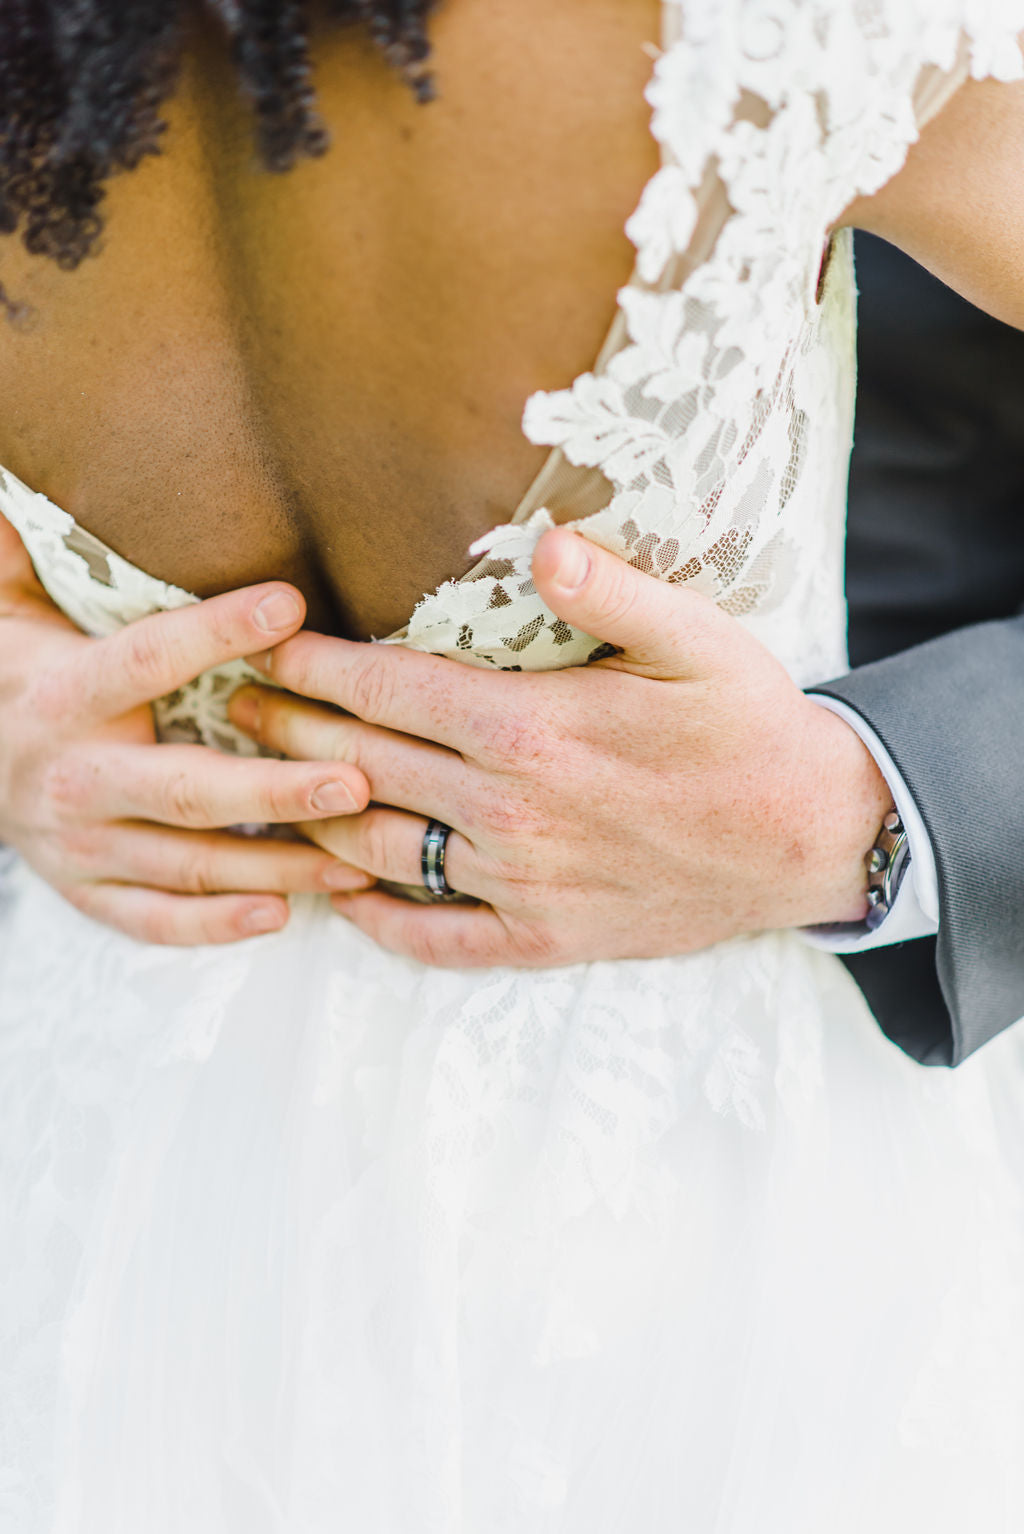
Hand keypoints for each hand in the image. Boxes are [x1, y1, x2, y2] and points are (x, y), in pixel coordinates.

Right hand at [0, 517, 370, 944]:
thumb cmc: (22, 672)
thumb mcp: (12, 606)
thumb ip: (27, 554)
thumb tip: (26, 478)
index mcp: (64, 693)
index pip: (148, 659)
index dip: (217, 631)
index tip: (292, 605)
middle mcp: (72, 775)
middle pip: (186, 789)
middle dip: (275, 790)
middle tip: (356, 783)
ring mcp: (79, 844)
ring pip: (188, 864)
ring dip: (276, 869)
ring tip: (356, 862)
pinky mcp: (86, 892)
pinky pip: (154, 920)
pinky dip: (213, 926)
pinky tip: (279, 916)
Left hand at [228, 526, 891, 968]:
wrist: (809, 839)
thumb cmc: (750, 727)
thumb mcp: (699, 638)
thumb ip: (612, 589)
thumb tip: (540, 544)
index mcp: (530, 730)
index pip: (387, 690)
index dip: (314, 665)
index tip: (263, 645)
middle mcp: (508, 812)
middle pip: (363, 766)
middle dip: (288, 733)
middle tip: (237, 707)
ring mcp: (521, 882)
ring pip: (380, 850)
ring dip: (311, 818)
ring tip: (263, 789)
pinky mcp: (544, 936)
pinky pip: (437, 938)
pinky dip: (379, 919)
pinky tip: (344, 899)